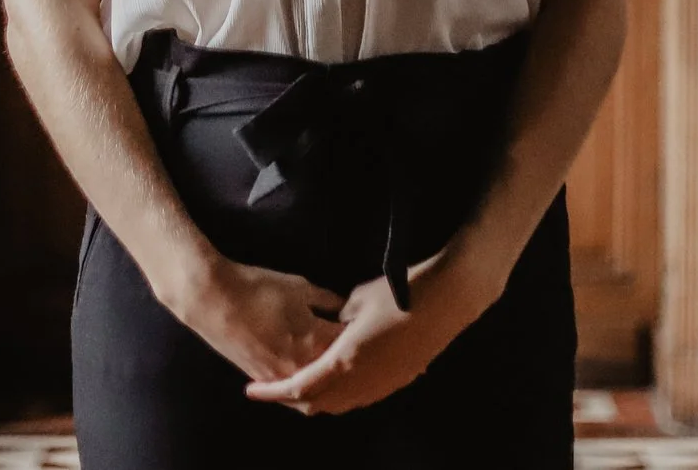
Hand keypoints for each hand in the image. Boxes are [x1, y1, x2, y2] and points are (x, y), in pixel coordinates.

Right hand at [163, 254, 346, 382]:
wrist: (214, 299)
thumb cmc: (259, 289)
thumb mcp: (301, 287)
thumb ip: (327, 301)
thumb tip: (346, 309)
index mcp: (316, 342)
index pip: (351, 347)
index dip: (363, 337)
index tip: (369, 329)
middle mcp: (302, 367)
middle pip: (337, 375)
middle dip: (350, 364)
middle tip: (359, 351)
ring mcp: (282, 378)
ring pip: (315, 392)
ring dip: (328, 381)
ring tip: (338, 367)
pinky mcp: (264, 380)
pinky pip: (291, 394)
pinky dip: (304, 388)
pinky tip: (312, 378)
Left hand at [242, 247, 500, 414]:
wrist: (447, 300)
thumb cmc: (399, 293)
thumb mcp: (356, 299)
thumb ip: (334, 318)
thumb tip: (327, 325)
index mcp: (345, 363)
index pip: (298, 387)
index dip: (272, 391)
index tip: (250, 390)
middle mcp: (362, 383)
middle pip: (317, 404)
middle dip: (291, 399)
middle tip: (272, 387)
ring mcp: (383, 386)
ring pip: (340, 404)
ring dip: (318, 397)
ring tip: (300, 382)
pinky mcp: (399, 381)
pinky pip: (361, 397)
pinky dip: (341, 392)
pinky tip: (337, 377)